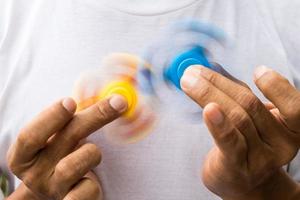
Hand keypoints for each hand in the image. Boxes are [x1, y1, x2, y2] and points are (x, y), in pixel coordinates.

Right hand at [6, 95, 126, 199]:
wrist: (59, 191)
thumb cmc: (58, 157)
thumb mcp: (57, 139)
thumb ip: (71, 121)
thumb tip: (109, 98)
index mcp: (23, 156)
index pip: (30, 136)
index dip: (51, 117)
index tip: (71, 101)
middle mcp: (34, 174)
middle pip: (64, 140)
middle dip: (95, 116)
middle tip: (118, 102)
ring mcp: (52, 190)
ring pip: (74, 166)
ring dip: (92, 153)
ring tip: (92, 153)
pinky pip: (87, 190)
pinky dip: (94, 183)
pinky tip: (93, 177)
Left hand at [180, 65, 299, 198]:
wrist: (241, 180)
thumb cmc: (246, 143)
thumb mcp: (252, 119)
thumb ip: (237, 95)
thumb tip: (210, 70)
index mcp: (290, 128)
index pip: (294, 107)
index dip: (278, 87)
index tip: (258, 71)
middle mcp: (280, 144)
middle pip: (250, 105)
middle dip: (219, 83)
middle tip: (194, 72)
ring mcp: (260, 158)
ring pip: (236, 119)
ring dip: (208, 95)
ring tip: (189, 81)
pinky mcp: (238, 168)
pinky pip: (229, 143)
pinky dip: (218, 124)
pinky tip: (207, 109)